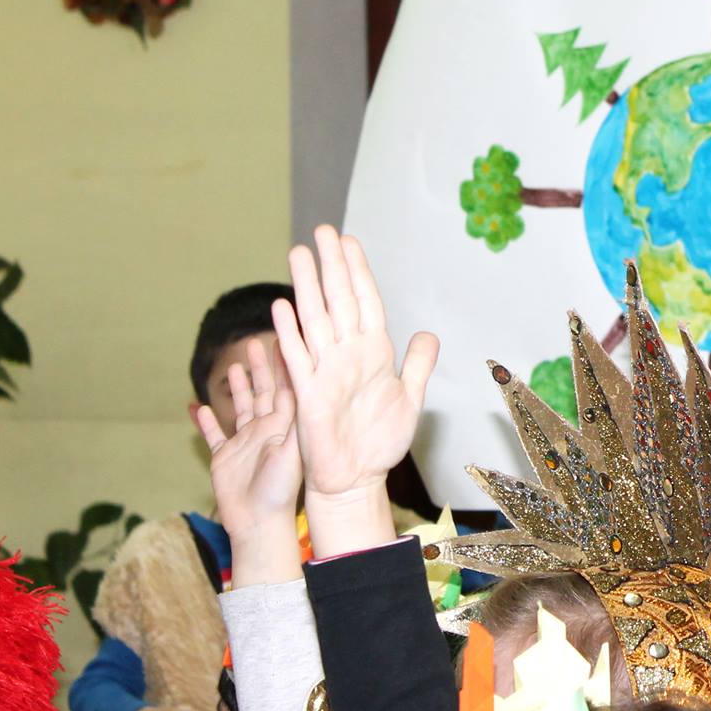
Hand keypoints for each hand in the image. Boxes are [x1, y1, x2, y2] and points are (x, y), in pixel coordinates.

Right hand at [197, 337, 304, 585]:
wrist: (259, 524)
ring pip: (239, 409)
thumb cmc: (281, 490)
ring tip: (234, 367)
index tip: (282, 337)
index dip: (283, 363)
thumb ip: (293, 416)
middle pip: (261, 392)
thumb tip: (300, 380)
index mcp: (283, 426)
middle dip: (259, 368)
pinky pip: (214, 436)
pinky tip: (197, 407)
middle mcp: (264, 431)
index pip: (285, 387)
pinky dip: (206, 423)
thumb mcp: (290, 447)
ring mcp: (244, 444)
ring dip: (236, 389)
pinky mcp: (224, 459)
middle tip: (252, 342)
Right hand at [275, 225, 438, 557]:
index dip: (358, 273)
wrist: (357, 478)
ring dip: (307, 288)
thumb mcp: (408, 398)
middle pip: (338, 301)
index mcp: (372, 352)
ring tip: (298, 254)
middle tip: (322, 231)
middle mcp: (346, 355)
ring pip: (315, 321)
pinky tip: (282, 307)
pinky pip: (298, 360)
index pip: (365, 302)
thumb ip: (417, 364)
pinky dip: (291, 334)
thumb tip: (427, 334)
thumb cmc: (379, 441)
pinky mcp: (309, 395)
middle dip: (331, 266)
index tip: (349, 243)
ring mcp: (325, 372)